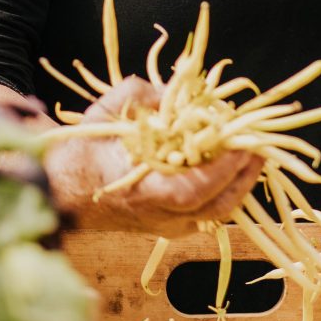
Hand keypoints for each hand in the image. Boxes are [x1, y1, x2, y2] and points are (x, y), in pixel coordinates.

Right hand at [44, 76, 262, 233]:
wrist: (60, 191)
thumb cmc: (82, 152)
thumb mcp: (106, 113)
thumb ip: (141, 96)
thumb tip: (176, 93)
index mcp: (140, 192)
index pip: (193, 191)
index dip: (222, 170)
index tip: (240, 144)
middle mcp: (157, 216)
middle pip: (215, 208)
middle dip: (244, 176)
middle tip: (260, 145)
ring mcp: (165, 226)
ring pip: (216, 215)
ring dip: (241, 185)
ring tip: (255, 156)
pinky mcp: (169, 227)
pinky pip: (208, 215)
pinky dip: (227, 193)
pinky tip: (235, 170)